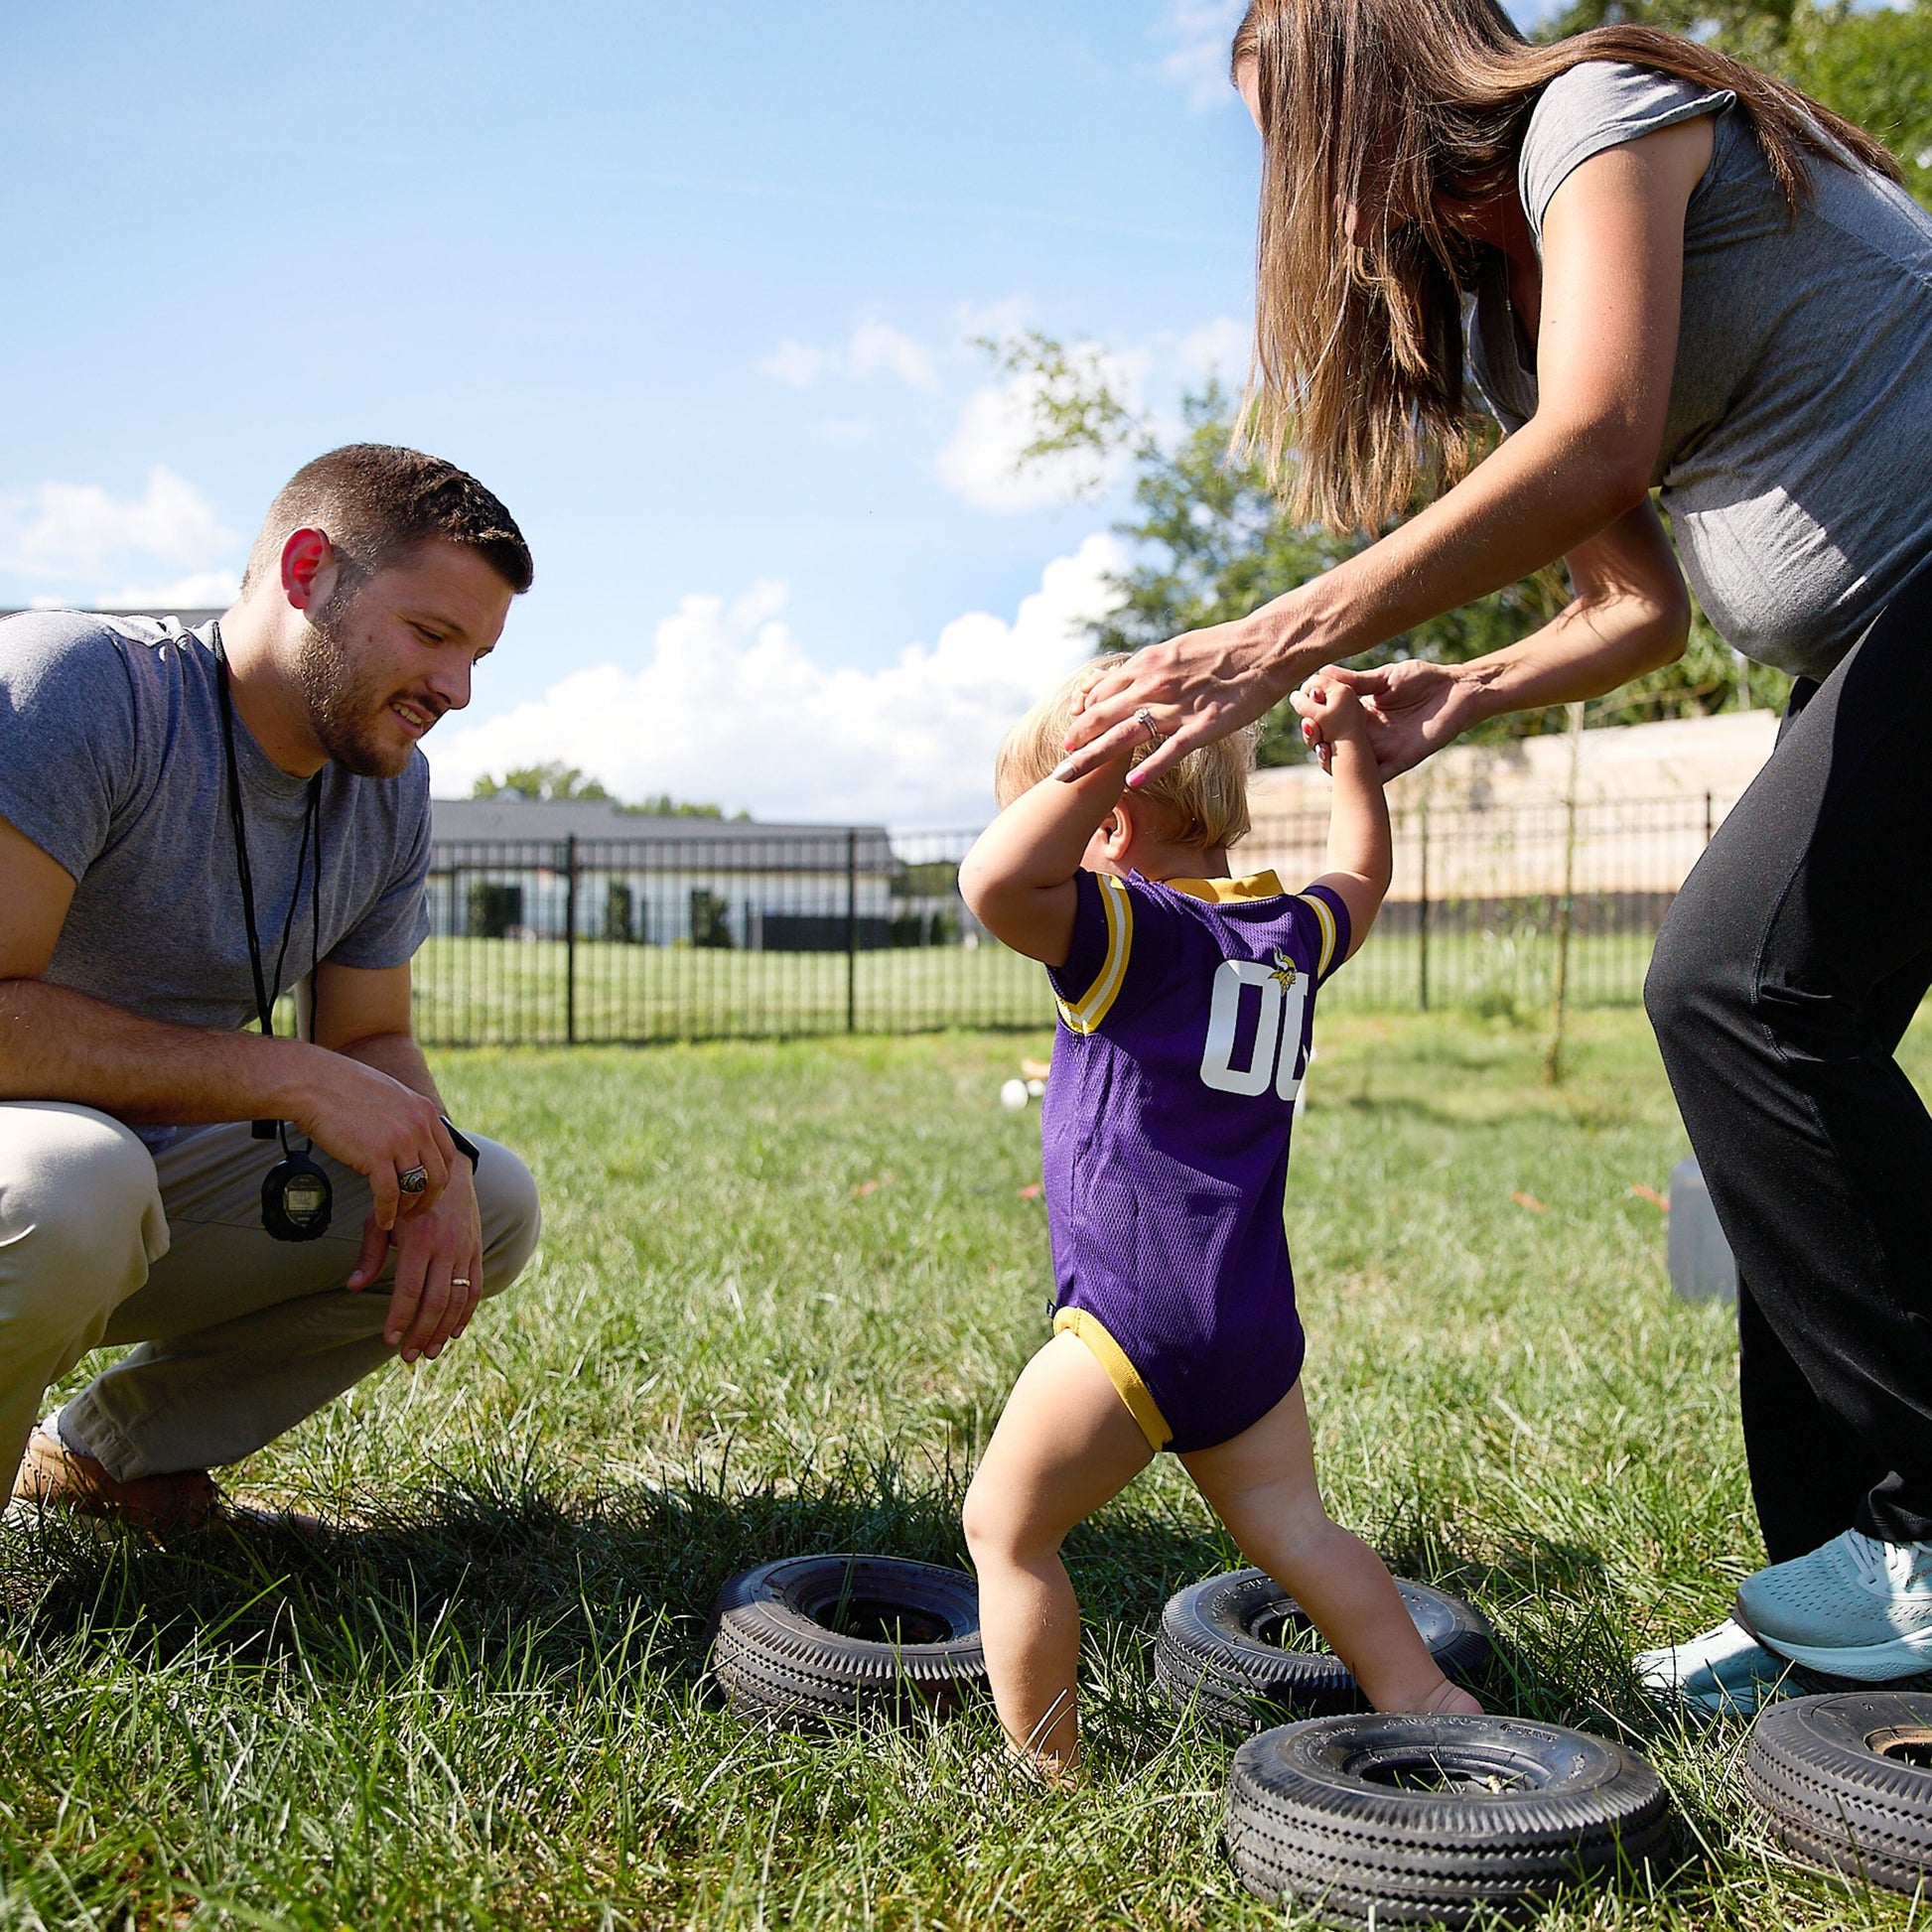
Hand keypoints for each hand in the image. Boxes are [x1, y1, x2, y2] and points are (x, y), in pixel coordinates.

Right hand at [293, 1053, 457, 1233]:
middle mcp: (418, 1125)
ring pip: (416, 1188)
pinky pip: (389, 1195)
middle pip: (439, 1174)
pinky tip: (382, 1219)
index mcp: (423, 1110)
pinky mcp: (377, 1156)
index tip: (430, 1190)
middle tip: (417, 1211)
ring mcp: (400, 1141)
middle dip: (429, 1199)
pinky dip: (387, 1212)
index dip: (440, 1177)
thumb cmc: (342, 1088)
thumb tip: (408, 1139)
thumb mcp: (391, 1095)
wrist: (313, 1084)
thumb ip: (405, 1117)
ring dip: (408, 1209)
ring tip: (397, 1217)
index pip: (447, 1153)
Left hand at [347, 1158, 484, 1361]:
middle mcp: (445, 1247)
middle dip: (422, 1333)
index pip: (409, 1289)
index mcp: (419, 1240)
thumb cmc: (406, 1199)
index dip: (400, 1318)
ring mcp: (465, 1250)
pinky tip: (454, 1331)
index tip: (389, 1340)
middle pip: (435, 1301)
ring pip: (457, 1300)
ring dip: (444, 1330)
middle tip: (409, 1356)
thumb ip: (370, 1255)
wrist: (448, 1172)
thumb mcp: (382, 1220)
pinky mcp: (476, 1251)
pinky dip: (466, 1313)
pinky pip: (474, 1288)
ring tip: (430, 1351)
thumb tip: (352, 1287)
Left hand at [1055, 619, 1286, 787]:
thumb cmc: (1223, 648)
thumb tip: (1127, 680)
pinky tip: (1130, 784)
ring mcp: (1177, 706)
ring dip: (1093, 757)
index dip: (1082, 715)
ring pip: (1125, 734)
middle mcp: (1154, 684)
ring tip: (1070, 776)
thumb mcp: (1175, 650)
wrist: (1265, 646)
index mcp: (1146, 665)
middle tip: (1057, 767)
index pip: (1101, 693)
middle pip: (1102, 716)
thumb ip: (1149, 668)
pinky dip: (1150, 767)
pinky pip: (1171, 750)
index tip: (1070, 734)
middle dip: (1075, 741)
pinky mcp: (1203, 725)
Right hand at [1302, 660, 1470, 783]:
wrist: (1458, 689)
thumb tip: (1321, 673)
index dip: (1312, 716)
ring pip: (1348, 764)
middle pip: (1332, 744)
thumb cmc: (1423, 679)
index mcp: (1360, 714)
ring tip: (1321, 748)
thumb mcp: (1385, 677)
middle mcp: (1367, 734)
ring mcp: (1381, 749)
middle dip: (1315, 738)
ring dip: (1330, 761)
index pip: (1328, 720)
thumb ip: (1355, 681)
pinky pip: (1376, 776)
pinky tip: (1338, 782)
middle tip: (1309, 728)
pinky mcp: (1399, 760)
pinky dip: (1358, 782)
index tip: (1301, 704)